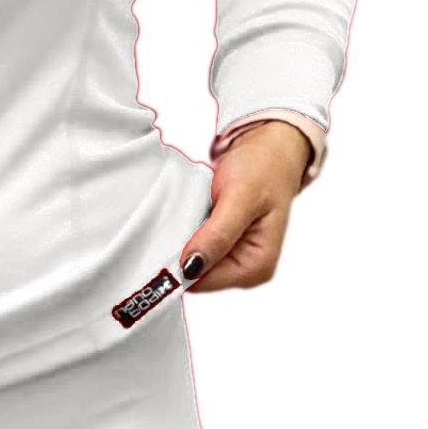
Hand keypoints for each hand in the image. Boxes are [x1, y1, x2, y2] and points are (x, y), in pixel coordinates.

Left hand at [178, 120, 310, 293]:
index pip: (204, 282)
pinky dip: (184, 229)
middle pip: (195, 273)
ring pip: (190, 258)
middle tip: (172, 219)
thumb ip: (218, 235)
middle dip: (179, 249)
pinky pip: (192, 242)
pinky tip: (186, 212)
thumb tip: (191, 268)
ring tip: (182, 211)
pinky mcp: (220, 241)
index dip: (179, 265)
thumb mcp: (240, 198)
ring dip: (180, 238)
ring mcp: (231, 255)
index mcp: (255, 267)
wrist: (267, 146)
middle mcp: (244, 268)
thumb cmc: (262, 168)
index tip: (159, 242)